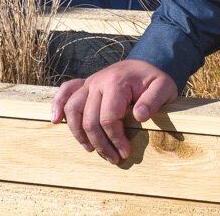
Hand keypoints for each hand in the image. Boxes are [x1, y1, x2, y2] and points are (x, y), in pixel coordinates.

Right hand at [50, 59, 177, 164]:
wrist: (148, 61)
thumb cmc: (154, 79)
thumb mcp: (163, 88)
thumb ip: (153, 101)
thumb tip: (140, 116)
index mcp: (116, 82)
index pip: (108, 118)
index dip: (115, 139)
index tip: (125, 152)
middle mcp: (98, 81)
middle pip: (89, 119)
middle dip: (100, 143)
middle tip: (114, 158)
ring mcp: (89, 82)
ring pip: (72, 109)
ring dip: (79, 133)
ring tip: (91, 149)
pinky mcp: (85, 85)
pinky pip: (65, 92)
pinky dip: (57, 105)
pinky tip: (55, 120)